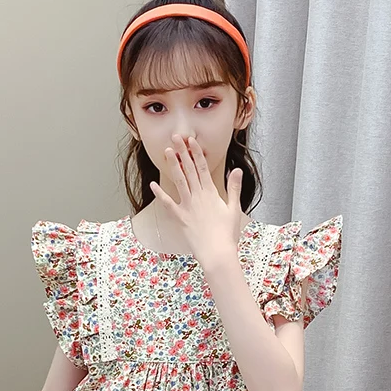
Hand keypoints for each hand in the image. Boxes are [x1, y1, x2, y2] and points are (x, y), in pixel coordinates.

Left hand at [149, 134, 242, 263]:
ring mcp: (188, 207)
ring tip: (167, 152)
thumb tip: (237, 170)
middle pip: (189, 170)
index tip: (191, 140)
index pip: (202, 168)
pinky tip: (153, 185)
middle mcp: (198, 197)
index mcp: (211, 193)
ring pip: (179, 182)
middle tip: (176, 138)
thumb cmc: (227, 234)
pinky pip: (168, 204)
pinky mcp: (180, 218)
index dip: (196, 152)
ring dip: (173, 166)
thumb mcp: (234, 209)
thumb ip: (234, 188)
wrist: (217, 253)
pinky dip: (160, 194)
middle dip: (182, 153)